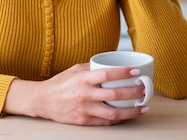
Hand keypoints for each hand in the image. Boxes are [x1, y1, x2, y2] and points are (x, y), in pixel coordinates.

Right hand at [3, 63, 148, 125]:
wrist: (42, 101)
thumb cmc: (60, 83)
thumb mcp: (75, 70)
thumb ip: (93, 67)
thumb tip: (113, 63)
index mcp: (83, 79)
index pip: (107, 74)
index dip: (124, 73)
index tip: (136, 72)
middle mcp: (84, 94)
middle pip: (114, 95)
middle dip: (133, 93)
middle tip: (144, 90)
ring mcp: (85, 110)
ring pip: (113, 113)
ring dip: (131, 111)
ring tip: (143, 108)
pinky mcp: (84, 121)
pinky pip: (106, 122)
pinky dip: (119, 119)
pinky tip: (128, 115)